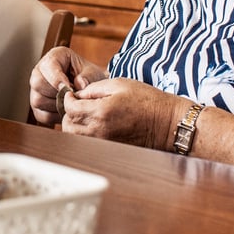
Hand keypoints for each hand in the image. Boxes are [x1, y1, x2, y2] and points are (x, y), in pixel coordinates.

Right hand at [28, 46, 106, 125]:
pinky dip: (55, 116)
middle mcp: (40, 71)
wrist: (90, 89)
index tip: (70, 88)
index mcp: (54, 57)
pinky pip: (41, 115)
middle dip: (57, 93)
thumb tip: (80, 84)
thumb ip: (88, 76)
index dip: (57, 78)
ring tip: (70, 103)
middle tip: (72, 97)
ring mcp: (36, 89)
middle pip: (38, 83)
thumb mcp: (92, 73)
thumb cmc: (89, 77)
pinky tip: (65, 111)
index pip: (48, 66)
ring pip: (38, 100)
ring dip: (56, 105)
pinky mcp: (37, 105)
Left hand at [62, 78, 186, 150]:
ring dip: (75, 125)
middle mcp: (99, 131)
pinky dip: (84, 134)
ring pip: (75, 137)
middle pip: (68, 125)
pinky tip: (93, 124)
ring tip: (85, 114)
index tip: (72, 94)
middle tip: (77, 104)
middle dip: (68, 113)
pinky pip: (87, 143)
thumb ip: (94, 88)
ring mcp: (104, 143)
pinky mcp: (109, 149)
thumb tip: (77, 94)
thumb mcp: (119, 84)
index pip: (70, 108)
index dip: (67, 99)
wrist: (166, 123)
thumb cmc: (146, 100)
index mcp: (101, 112)